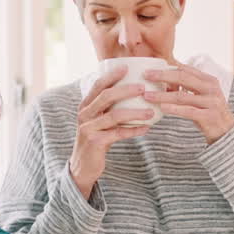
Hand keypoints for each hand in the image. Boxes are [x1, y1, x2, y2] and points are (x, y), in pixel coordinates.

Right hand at [70, 66, 154, 196]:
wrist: (83, 166)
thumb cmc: (97, 139)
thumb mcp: (99, 121)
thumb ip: (110, 109)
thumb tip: (135, 94)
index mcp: (85, 106)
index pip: (98, 85)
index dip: (112, 75)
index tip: (127, 67)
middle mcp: (84, 114)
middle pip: (106, 96)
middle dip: (126, 90)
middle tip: (143, 87)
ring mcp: (89, 128)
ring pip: (114, 116)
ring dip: (135, 112)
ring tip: (151, 111)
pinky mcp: (95, 142)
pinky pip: (118, 134)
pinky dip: (134, 130)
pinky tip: (147, 128)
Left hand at [142, 64, 233, 142]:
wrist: (226, 130)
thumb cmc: (208, 111)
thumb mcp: (202, 94)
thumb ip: (189, 85)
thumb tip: (165, 74)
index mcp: (209, 79)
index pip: (185, 69)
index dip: (167, 68)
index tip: (150, 68)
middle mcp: (211, 88)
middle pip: (183, 78)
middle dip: (162, 76)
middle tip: (146, 75)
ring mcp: (211, 102)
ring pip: (182, 96)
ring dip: (163, 95)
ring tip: (147, 95)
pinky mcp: (208, 116)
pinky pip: (188, 111)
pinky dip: (174, 109)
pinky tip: (162, 108)